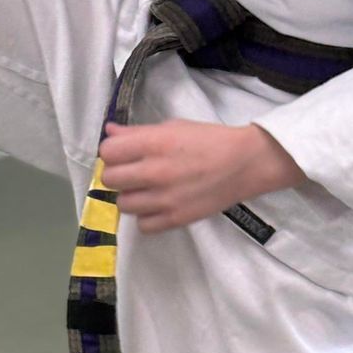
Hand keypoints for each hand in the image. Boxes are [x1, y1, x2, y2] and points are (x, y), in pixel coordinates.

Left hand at [97, 119, 304, 232]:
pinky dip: (147, 216)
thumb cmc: (209, 140)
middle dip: (119, 174)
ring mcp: (165, 199)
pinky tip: (157, 205)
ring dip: (131, 196)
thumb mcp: (173, 127)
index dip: (113, 152)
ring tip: (147, 189)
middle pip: (110, 179)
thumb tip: (109, 132)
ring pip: (123, 204)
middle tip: (133, 172)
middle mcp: (155, 172)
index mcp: (154, 144)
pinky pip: (143, 225)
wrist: (244, 164)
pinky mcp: (176, 219)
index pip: (108, 152)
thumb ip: (137, 132)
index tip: (123, 153)